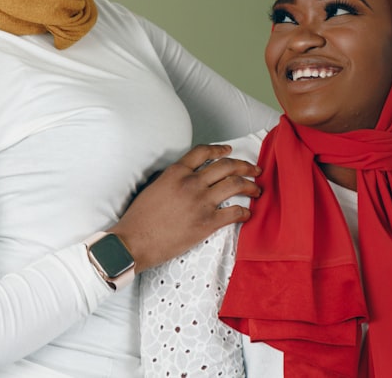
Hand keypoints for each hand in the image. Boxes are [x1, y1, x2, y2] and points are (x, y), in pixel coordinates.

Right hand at [108, 143, 260, 272]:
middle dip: (245, 165)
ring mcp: (201, 201)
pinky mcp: (206, 222)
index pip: (203, 152)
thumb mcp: (155, 187)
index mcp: (177, 172)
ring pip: (235, 184)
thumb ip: (174, 179)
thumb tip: (189, 178)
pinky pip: (234, 212)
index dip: (220, 149)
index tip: (230, 151)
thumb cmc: (139, 219)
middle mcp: (191, 182)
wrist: (133, 242)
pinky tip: (247, 214)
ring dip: (250, 186)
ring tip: (257, 190)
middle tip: (255, 169)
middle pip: (226, 165)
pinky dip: (244, 212)